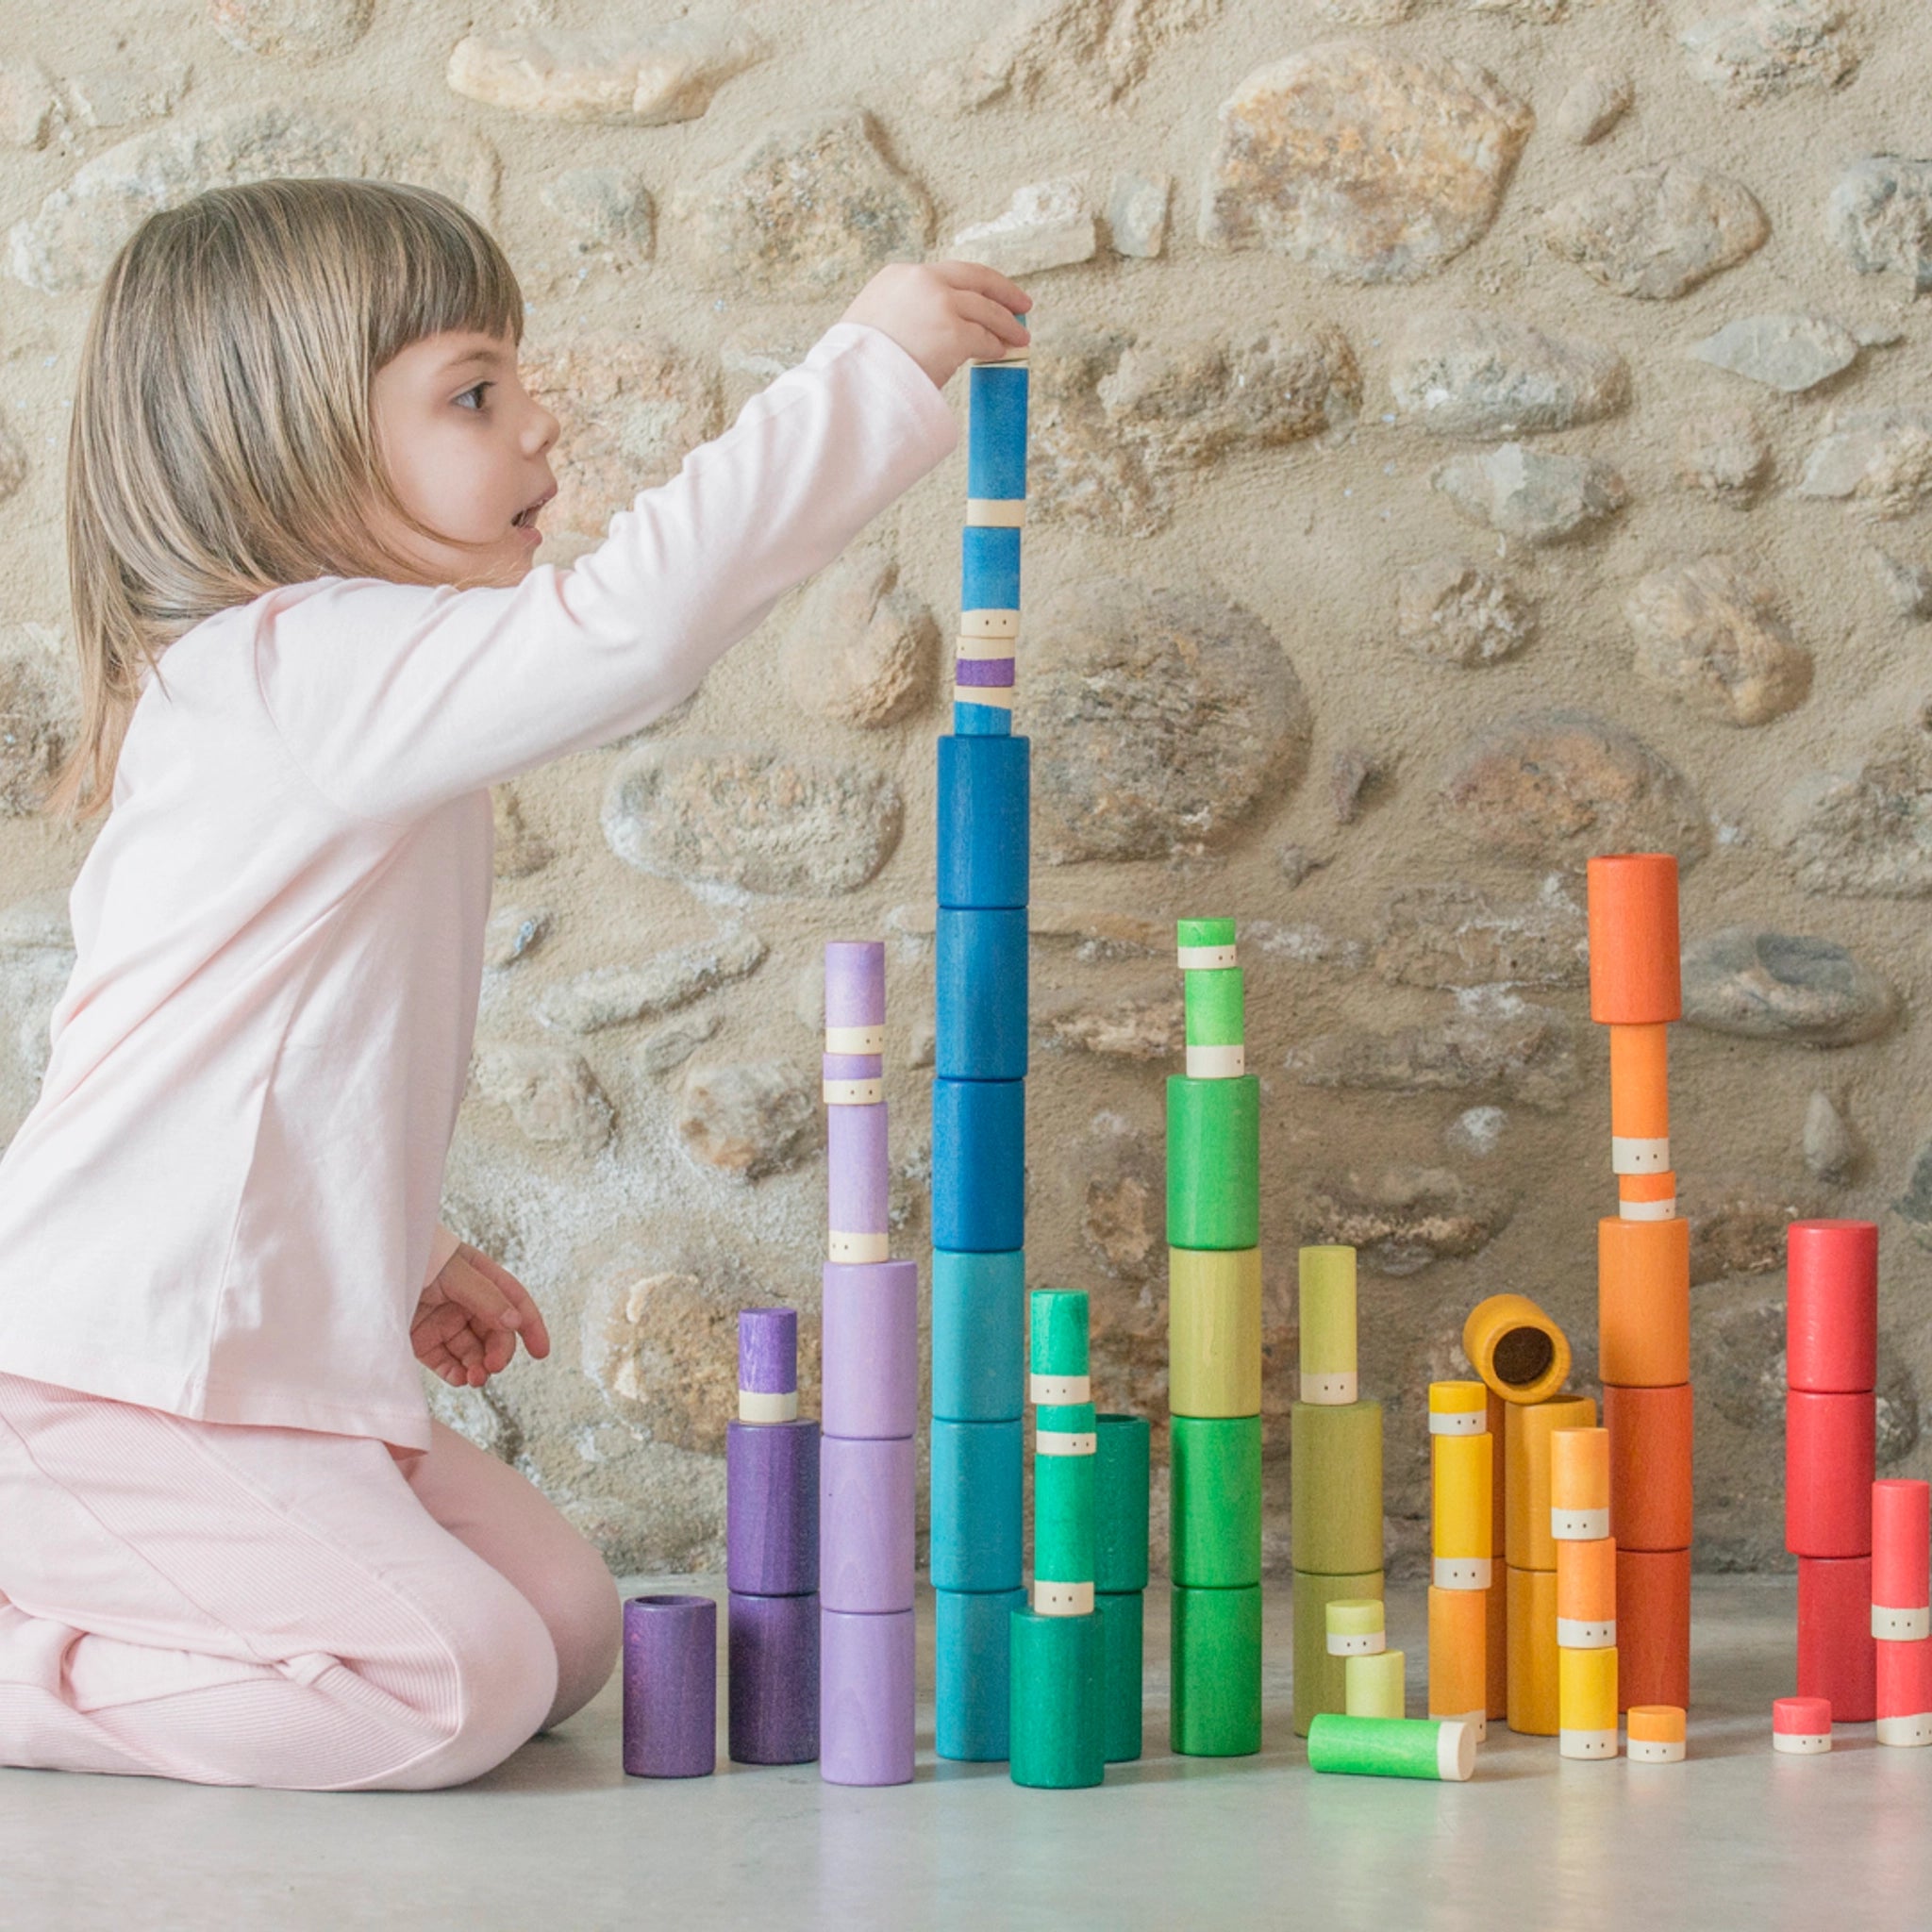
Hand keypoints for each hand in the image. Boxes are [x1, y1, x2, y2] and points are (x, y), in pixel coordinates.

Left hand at [412, 1243, 551, 1389]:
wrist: (366, 1272)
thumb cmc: (415, 1261)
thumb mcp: (455, 1274)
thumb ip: (486, 1298)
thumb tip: (515, 1322)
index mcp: (481, 1278)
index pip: (514, 1302)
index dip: (530, 1326)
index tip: (541, 1352)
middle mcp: (467, 1302)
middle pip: (495, 1333)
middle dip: (499, 1351)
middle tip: (492, 1367)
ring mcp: (446, 1323)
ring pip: (474, 1352)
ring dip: (479, 1367)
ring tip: (476, 1379)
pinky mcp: (425, 1343)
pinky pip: (448, 1363)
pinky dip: (457, 1374)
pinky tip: (461, 1380)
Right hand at [840, 261, 1031, 388]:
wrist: (850, 383)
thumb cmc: (856, 364)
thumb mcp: (871, 320)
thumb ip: (900, 312)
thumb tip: (923, 328)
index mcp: (899, 275)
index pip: (948, 273)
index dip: (975, 284)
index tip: (989, 293)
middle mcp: (922, 281)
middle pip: (976, 279)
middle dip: (1003, 291)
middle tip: (1022, 304)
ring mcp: (940, 305)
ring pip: (986, 309)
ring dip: (1007, 323)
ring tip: (1021, 336)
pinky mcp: (953, 334)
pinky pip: (984, 338)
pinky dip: (996, 345)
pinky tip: (1001, 353)